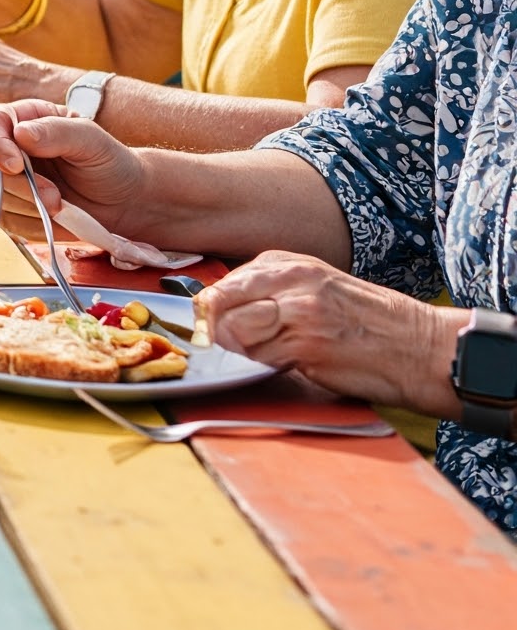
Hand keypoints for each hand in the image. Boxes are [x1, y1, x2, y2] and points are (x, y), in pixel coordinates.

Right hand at [0, 99, 150, 241]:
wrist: (124, 200)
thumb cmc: (109, 161)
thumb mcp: (90, 139)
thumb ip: (56, 132)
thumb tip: (20, 133)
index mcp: (21, 120)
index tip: (17, 165)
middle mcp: (8, 149)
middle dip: (21, 187)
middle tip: (56, 197)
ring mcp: (7, 181)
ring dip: (29, 208)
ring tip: (63, 207)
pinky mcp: (13, 210)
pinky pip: (7, 221)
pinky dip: (33, 225)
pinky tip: (58, 219)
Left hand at [198, 253, 464, 412]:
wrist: (421, 347)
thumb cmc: (371, 321)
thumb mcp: (319, 285)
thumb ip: (274, 289)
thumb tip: (224, 307)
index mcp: (289, 264)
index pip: (226, 282)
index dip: (212, 309)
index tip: (209, 325)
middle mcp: (291, 281)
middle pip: (221, 303)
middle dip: (215, 328)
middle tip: (224, 345)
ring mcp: (298, 313)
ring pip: (235, 331)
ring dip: (240, 350)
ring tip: (263, 354)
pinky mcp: (306, 346)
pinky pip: (261, 357)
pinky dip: (262, 365)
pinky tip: (283, 365)